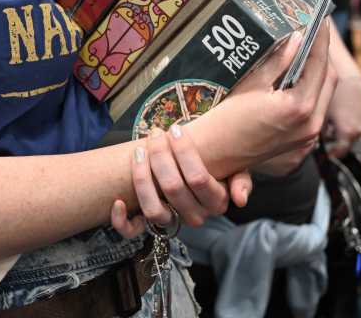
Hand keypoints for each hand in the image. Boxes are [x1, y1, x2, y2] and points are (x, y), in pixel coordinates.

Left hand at [110, 124, 246, 238]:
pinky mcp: (150, 227)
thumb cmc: (215, 170)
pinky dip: (122, 221)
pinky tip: (118, 201)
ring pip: (153, 208)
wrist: (198, 180)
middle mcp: (194, 215)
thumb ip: (242, 181)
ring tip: (138, 151)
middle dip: (160, 155)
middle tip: (155, 133)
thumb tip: (240, 199)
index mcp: (215, 202)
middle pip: (172, 187)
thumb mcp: (236, 172)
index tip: (175, 129)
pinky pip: (134, 231)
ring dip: (141, 177)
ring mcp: (172, 222)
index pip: (198, 178)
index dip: (185, 152)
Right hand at [196, 28, 337, 172]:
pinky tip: (298, 74)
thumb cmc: (227, 119)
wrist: (215, 154)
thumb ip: (279, 60)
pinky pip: (316, 108)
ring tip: (307, 48)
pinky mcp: (304, 141)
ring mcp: (309, 135)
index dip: (321, 39)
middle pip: (328, 79)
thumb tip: (297, 37)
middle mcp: (310, 124)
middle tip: (314, 31)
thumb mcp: (252, 83)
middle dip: (322, 53)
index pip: (319, 64)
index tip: (320, 20)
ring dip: (318, 70)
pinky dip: (312, 88)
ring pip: (325, 93)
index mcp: (298, 107)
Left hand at [323, 75, 360, 157]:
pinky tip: (342, 112)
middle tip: (325, 130)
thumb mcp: (321, 114)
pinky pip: (358, 125)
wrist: (346, 75)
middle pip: (346, 143)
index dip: (331, 154)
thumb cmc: (331, 93)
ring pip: (352, 134)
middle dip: (335, 140)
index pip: (340, 152)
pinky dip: (350, 123)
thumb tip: (315, 141)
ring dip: (343, 131)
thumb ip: (319, 132)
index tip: (325, 154)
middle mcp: (360, 129)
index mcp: (348, 131)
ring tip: (333, 117)